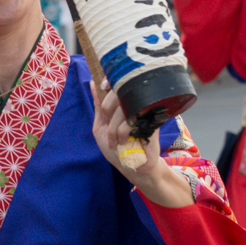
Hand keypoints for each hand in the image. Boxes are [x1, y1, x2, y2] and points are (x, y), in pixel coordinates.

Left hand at [90, 80, 192, 206]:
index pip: (118, 81)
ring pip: (124, 108)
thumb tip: (93, 83)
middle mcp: (136, 103)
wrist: (132, 166)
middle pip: (119, 92)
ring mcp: (146, 111)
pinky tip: (124, 141)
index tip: (102, 84)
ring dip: (114, 128)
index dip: (109, 78)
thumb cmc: (116, 147)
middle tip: (107, 125)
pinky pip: (133, 120)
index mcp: (124, 102)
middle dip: (108, 108)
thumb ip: (98, 105)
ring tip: (116, 141)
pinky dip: (123, 132)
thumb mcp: (100, 126)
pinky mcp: (152, 122)